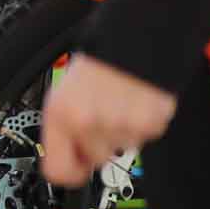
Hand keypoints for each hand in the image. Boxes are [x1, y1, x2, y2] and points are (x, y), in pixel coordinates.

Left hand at [40, 53, 176, 186]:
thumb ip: (64, 129)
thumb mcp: (63, 94)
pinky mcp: (150, 125)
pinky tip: (133, 102)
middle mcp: (90, 125)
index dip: (68, 171)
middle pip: (94, 160)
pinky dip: (140, 123)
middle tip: (100, 115)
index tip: (74, 165)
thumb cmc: (97, 63)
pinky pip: (144, 137)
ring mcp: (121, 127)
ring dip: (119, 132)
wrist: (134, 37)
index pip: (59, 171)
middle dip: (97, 143)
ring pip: (120, 148)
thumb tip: (68, 157)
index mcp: (62, 116)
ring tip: (116, 103)